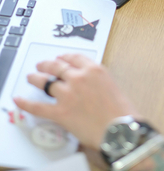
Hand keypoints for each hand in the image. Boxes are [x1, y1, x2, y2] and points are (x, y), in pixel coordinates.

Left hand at [13, 54, 139, 149]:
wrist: (119, 129)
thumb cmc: (121, 110)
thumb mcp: (111, 84)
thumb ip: (95, 79)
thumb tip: (86, 83)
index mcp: (93, 69)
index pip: (73, 57)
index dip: (64, 57)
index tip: (60, 58)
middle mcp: (78, 77)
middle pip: (57, 66)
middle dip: (47, 65)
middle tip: (41, 65)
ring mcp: (68, 94)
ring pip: (46, 82)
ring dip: (36, 78)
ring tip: (31, 77)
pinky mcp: (61, 112)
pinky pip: (39, 106)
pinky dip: (27, 103)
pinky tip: (19, 100)